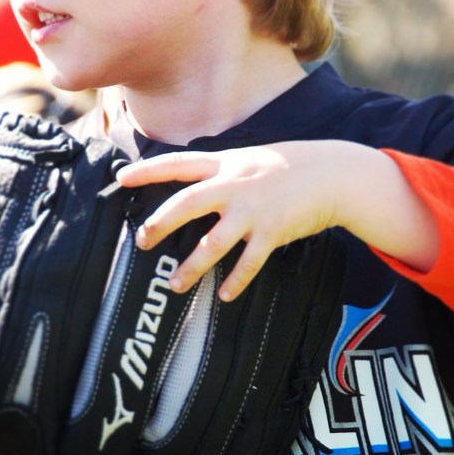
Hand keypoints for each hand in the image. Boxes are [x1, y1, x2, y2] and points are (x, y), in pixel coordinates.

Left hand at [116, 141, 437, 302]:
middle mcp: (235, 184)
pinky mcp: (273, 232)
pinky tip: (223, 296)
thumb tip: (192, 183)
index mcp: (226, 164)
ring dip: (191, 266)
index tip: (120, 179)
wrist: (333, 174)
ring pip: (213, 242)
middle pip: (187, 204)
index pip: (179, 164)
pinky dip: (235, 281)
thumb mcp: (250, 159)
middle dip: (161, 224)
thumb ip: (222, 171)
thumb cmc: (288, 166)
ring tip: (174, 284)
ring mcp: (254, 209)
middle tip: (141, 241)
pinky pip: (248, 262)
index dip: (148, 171)